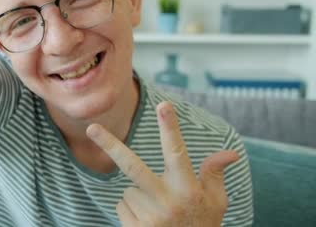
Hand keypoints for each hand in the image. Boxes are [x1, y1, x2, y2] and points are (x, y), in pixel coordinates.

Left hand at [86, 101, 238, 226]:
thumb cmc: (203, 225)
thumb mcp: (216, 202)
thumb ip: (214, 174)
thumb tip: (230, 152)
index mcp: (189, 189)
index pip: (178, 153)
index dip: (170, 128)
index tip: (164, 105)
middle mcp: (168, 202)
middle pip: (132, 167)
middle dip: (110, 145)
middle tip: (91, 128)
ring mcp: (150, 218)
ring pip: (128, 189)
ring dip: (138, 194)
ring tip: (158, 211)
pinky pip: (121, 205)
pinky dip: (130, 210)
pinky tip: (148, 222)